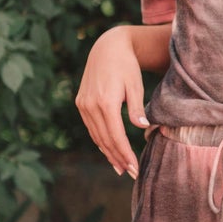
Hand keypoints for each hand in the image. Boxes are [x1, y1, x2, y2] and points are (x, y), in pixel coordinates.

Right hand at [75, 27, 148, 176]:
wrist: (107, 48)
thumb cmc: (126, 66)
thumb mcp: (135, 84)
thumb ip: (136, 107)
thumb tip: (142, 128)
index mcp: (105, 102)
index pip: (116, 136)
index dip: (126, 155)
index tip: (135, 168)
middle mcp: (90, 106)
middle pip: (105, 140)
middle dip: (118, 158)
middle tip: (130, 173)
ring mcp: (83, 105)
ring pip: (96, 136)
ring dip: (108, 153)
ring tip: (120, 167)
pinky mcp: (81, 103)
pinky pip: (91, 128)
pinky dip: (100, 141)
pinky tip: (109, 151)